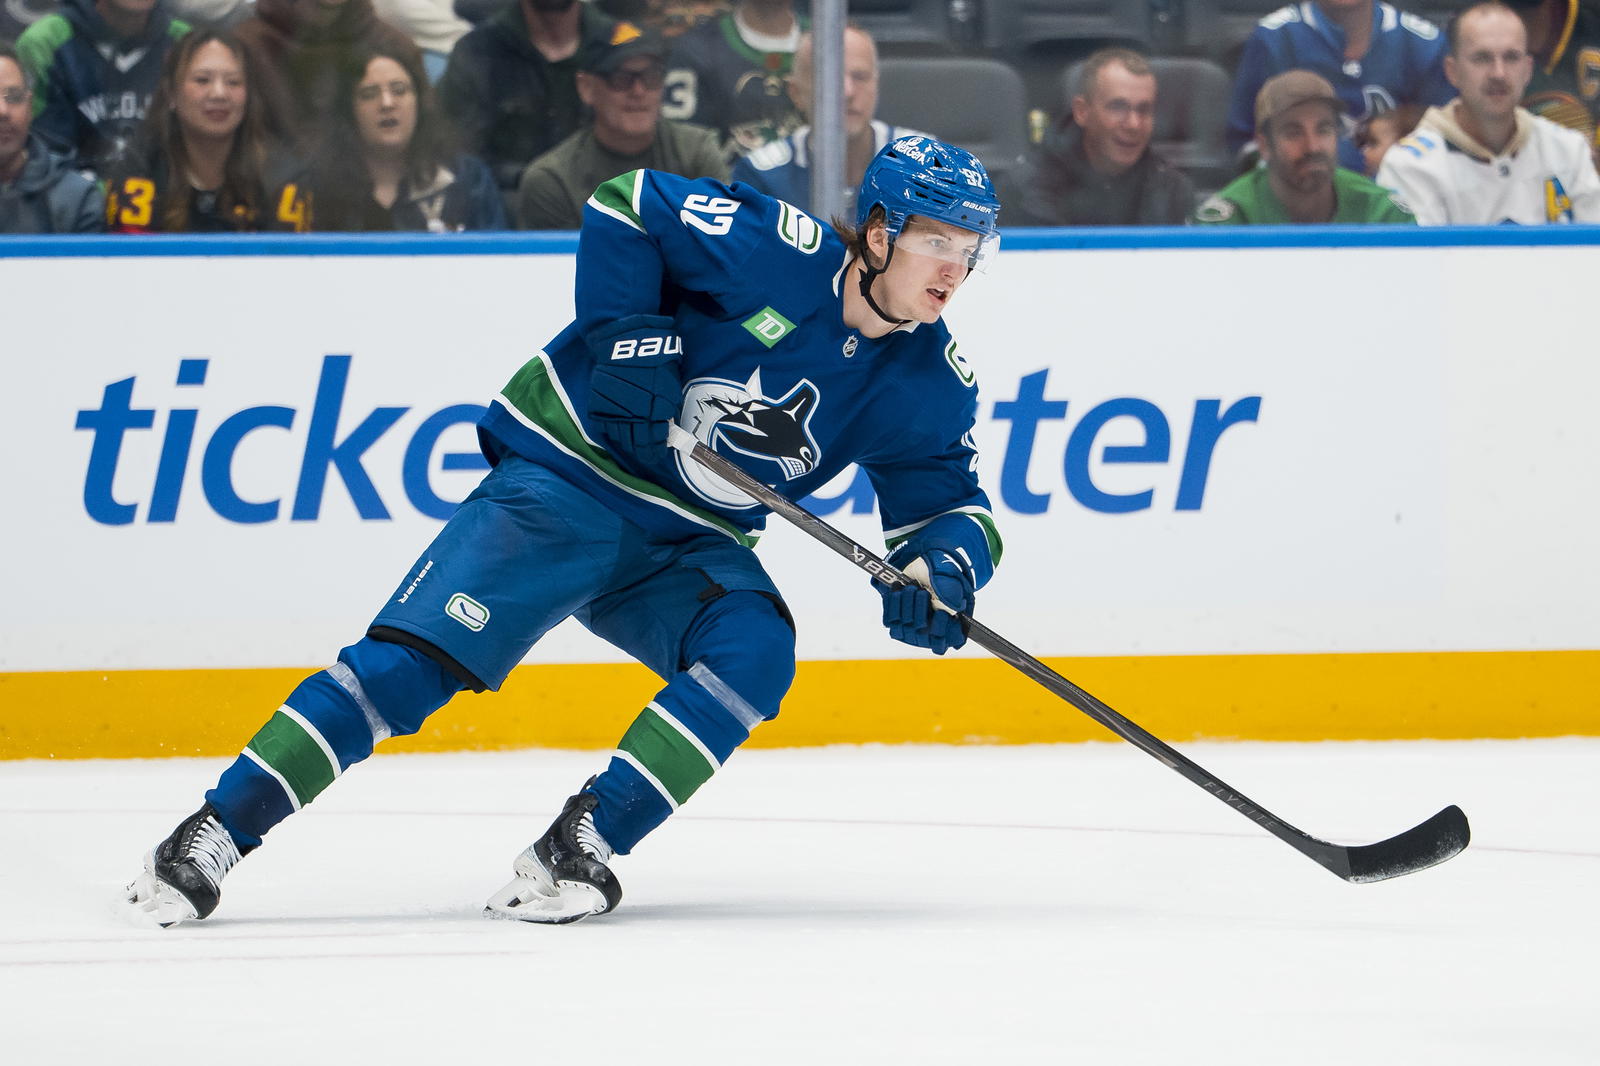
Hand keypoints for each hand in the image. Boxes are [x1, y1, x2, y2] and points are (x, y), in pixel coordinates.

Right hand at [586, 315, 683, 456]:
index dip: (656, 449)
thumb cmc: (654, 358)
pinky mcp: (599, 405)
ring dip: (629, 443)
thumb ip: (668, 405)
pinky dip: (614, 430)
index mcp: (657, 409)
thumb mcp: (671, 381)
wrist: (624, 341)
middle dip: (643, 452)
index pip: (656, 438)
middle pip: (638, 442)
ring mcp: (616, 410)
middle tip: (646, 457)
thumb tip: (666, 424)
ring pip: (621, 437)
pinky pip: (606, 426)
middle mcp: (636, 414)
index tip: (657, 454)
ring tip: (634, 447)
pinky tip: (620, 432)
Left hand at [878, 546, 974, 654]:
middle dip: (921, 607)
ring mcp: (911, 631)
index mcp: (950, 626)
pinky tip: (899, 588)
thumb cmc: (939, 574)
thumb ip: (951, 591)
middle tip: (922, 591)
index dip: (942, 629)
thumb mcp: (949, 577)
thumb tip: (953, 608)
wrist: (918, 566)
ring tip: (911, 587)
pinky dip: (893, 602)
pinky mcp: (895, 624)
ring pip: (905, 626)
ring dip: (906, 602)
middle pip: (922, 632)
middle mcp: (930, 634)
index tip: (940, 613)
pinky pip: (890, 619)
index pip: (945, 642)